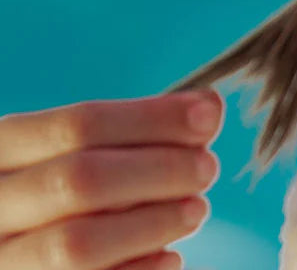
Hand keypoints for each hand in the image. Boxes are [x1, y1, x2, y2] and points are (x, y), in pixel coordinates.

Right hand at [0, 90, 222, 269]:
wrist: (31, 255)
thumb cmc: (63, 192)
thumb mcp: (83, 151)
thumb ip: (139, 129)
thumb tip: (207, 109)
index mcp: (2, 150)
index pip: (78, 124)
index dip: (152, 118)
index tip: (209, 118)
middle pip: (79, 179)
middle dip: (158, 170)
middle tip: (207, 168)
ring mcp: (1, 261)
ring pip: (75, 245)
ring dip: (152, 223)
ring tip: (196, 210)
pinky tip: (170, 257)